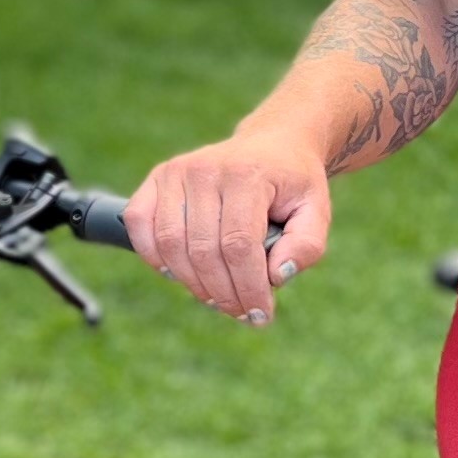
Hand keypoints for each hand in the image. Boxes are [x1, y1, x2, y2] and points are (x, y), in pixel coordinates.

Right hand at [122, 123, 331, 327]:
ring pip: (171, 245)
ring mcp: (176, 171)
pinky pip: (140, 225)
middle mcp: (206, 169)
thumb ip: (307, 246)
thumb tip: (276, 276)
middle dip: (223, 294)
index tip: (262, 314)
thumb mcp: (316, 211)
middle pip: (203, 251)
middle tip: (241, 312)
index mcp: (248, 175)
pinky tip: (180, 274)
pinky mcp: (158, 177)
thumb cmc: (293, 185)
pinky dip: (154, 257)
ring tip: (217, 298)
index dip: (248, 288)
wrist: (272, 144)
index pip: (239, 245)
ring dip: (193, 284)